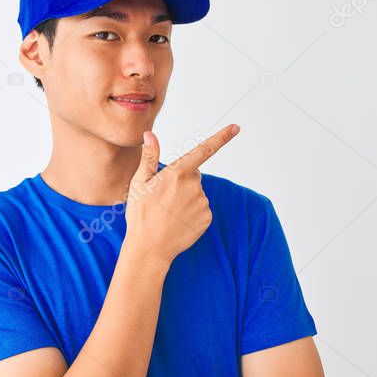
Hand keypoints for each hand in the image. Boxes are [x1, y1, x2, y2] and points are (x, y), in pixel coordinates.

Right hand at [123, 124, 239, 266]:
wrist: (149, 248)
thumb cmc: (141, 214)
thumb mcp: (140, 183)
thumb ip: (149, 157)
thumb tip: (150, 134)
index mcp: (178, 173)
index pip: (204, 150)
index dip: (221, 137)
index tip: (236, 127)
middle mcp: (194, 186)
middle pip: (193, 175)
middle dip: (181, 181)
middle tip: (163, 197)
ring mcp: (202, 203)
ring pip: (197, 193)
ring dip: (186, 199)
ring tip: (168, 212)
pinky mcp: (207, 218)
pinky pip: (201, 209)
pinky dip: (191, 213)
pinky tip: (178, 221)